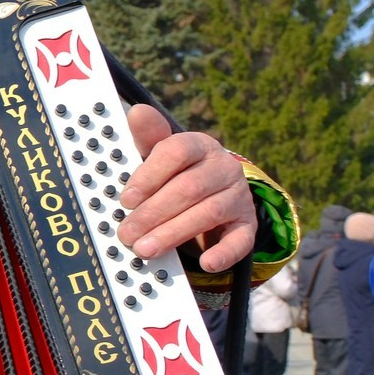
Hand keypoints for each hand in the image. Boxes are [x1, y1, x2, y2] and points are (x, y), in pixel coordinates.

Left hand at [115, 106, 257, 273]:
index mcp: (199, 145)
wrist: (214, 192)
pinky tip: (206, 262)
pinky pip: (241, 239)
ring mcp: (239, 196)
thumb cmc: (176, 173)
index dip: (149, 176)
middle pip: (188, 188)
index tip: (126, 200)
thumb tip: (136, 112)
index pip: (175, 152)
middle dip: (154, 213)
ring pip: (208, 213)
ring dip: (174, 233)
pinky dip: (224, 252)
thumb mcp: (160, 154)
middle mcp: (224, 167)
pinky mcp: (247, 224)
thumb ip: (148, 137)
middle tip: (127, 234)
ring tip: (145, 250)